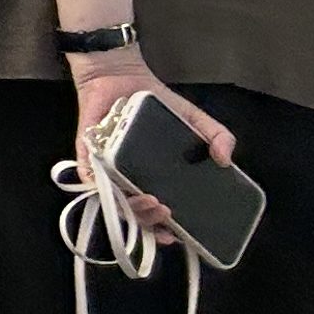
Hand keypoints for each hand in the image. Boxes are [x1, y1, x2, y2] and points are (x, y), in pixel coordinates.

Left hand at [71, 52, 232, 242]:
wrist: (121, 77)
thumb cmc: (156, 104)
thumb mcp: (195, 120)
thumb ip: (217, 136)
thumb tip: (227, 159)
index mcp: (153, 180)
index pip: (157, 214)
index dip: (165, 229)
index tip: (177, 236)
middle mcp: (128, 181)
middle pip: (134, 215)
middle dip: (149, 221)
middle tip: (166, 212)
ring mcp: (106, 171)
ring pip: (113, 203)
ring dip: (130, 210)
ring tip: (150, 202)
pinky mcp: (87, 157)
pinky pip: (88, 180)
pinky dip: (99, 189)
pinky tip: (116, 192)